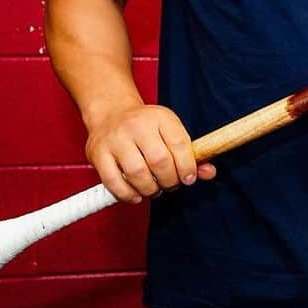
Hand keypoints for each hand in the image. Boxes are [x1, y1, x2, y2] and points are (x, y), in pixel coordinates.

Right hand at [85, 103, 216, 203]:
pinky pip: (113, 181)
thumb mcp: (171, 131)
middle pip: (160, 161)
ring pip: (137, 173)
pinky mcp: (98, 153)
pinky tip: (137, 194)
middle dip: (170, 180)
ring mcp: (116, 139)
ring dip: (150, 189)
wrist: (111, 112)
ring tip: (154, 189)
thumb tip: (209, 173)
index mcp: (161, 117)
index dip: (188, 167)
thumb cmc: (147, 127)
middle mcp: (137, 125)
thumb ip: (190, 154)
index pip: (180, 144)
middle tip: (170, 184)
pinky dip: (128, 194)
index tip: (188, 178)